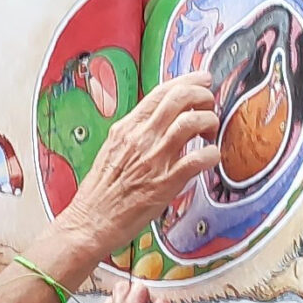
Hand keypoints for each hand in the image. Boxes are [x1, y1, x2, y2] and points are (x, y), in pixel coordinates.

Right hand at [66, 76, 220, 264]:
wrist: (90, 222)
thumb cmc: (99, 193)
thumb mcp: (112, 151)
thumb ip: (135, 135)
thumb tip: (159, 123)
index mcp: (126, 129)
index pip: (161, 92)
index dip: (187, 81)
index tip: (201, 80)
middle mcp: (140, 139)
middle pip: (180, 98)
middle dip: (203, 95)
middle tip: (209, 104)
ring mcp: (154, 159)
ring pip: (193, 121)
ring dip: (210, 121)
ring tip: (211, 131)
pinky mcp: (166, 182)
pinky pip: (200, 158)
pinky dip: (213, 154)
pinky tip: (211, 157)